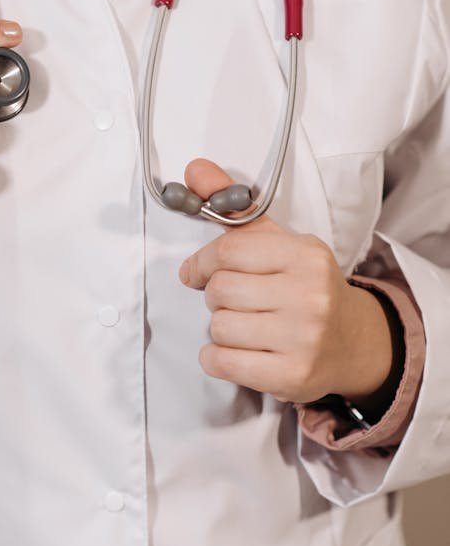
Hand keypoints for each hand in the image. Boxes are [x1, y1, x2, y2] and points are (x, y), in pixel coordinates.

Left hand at [178, 159, 397, 406]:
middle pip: (220, 290)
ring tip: (244, 326)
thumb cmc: (304, 287)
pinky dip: (216, 358)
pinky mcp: (292, 376)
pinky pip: (223, 363)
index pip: (228, 250)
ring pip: (219, 327)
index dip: (202, 262)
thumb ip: (234, 205)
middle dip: (217, 296)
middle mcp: (310, 295)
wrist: (352, 342)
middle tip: (235, 301)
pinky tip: (234, 351)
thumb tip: (193, 169)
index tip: (198, 271)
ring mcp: (303, 338)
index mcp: (305, 255)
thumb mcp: (278, 241)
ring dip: (220, 328)